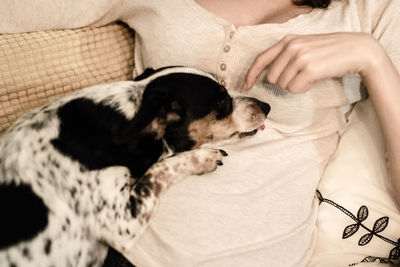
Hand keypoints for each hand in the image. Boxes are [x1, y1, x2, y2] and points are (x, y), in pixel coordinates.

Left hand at [243, 32, 385, 92]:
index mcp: (287, 41)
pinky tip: (314, 80)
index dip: (251, 74)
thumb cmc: (329, 52)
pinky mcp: (310, 69)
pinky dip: (303, 89)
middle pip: (272, 78)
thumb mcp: (304, 47)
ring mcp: (300, 57)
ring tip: (310, 76)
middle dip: (284, 82)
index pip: (261, 59)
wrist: (356, 50)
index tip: (246, 86)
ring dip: (295, 86)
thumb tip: (269, 76)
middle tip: (300, 76)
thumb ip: (286, 57)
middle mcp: (291, 47)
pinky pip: (295, 89)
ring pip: (283, 85)